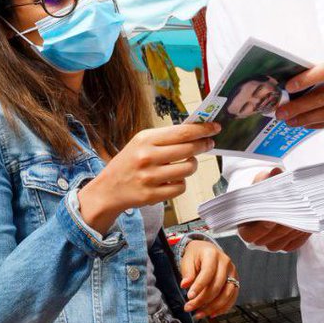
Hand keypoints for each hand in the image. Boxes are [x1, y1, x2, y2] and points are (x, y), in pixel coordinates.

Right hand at [77, 123, 219, 233]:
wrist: (108, 189)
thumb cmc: (129, 162)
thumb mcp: (141, 143)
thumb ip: (165, 137)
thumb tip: (196, 131)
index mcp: (145, 140)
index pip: (182, 132)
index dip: (202, 129)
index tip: (214, 127)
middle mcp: (147, 157)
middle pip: (188, 149)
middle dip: (203, 145)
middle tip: (209, 143)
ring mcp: (150, 178)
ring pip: (188, 169)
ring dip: (192, 165)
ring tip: (187, 163)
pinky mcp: (152, 195)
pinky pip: (180, 187)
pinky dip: (181, 183)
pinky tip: (174, 179)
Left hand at [179, 240, 237, 318]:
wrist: (206, 250)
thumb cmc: (196, 255)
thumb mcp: (187, 260)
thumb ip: (187, 272)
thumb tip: (184, 285)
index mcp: (213, 254)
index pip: (208, 272)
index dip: (199, 286)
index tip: (189, 297)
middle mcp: (226, 263)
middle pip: (217, 286)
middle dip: (202, 300)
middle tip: (189, 307)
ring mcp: (233, 273)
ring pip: (227, 294)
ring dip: (213, 307)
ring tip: (199, 314)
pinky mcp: (235, 281)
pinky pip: (232, 298)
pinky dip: (222, 308)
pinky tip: (211, 313)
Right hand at [236, 168, 312, 252]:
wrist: (273, 194)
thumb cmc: (264, 187)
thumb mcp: (262, 181)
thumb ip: (267, 179)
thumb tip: (275, 172)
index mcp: (244, 223)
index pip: (249, 234)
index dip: (260, 228)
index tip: (271, 219)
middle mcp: (257, 237)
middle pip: (267, 240)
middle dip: (280, 228)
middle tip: (292, 216)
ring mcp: (271, 242)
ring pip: (279, 244)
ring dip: (290, 232)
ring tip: (300, 216)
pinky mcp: (285, 243)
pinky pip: (292, 245)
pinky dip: (299, 236)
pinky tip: (306, 223)